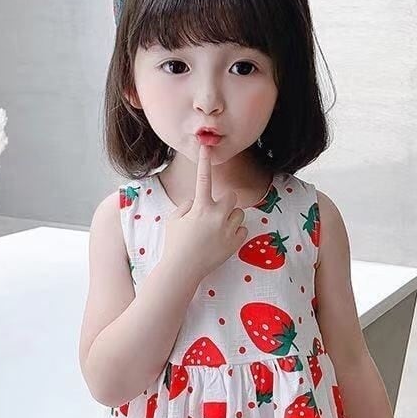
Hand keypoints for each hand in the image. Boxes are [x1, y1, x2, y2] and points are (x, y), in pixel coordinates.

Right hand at [162, 144, 248, 280]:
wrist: (182, 270)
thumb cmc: (175, 244)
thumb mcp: (174, 220)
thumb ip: (186, 206)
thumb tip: (196, 202)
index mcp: (200, 208)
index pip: (203, 179)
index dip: (204, 162)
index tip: (205, 147)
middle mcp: (217, 216)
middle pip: (231, 197)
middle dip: (225, 202)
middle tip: (214, 213)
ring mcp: (228, 229)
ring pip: (239, 213)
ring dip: (231, 218)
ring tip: (217, 230)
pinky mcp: (235, 243)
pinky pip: (242, 230)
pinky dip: (235, 233)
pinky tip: (221, 241)